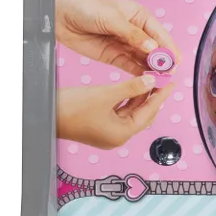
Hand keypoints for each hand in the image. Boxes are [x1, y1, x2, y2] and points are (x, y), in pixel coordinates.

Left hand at [55, 0, 179, 75]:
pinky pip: (131, 66)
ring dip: (152, 68)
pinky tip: (146, 79)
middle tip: (168, 74)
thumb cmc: (87, 8)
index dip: (169, 48)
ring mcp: (126, 45)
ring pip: (144, 59)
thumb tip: (152, 48)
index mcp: (140, 16)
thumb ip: (133, 34)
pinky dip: (139, 72)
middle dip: (163, 61)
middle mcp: (137, 31)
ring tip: (160, 79)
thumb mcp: (112, 18)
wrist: (61, 17)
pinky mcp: (115, 56)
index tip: (175, 61)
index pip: (160, 34)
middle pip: (155, 48)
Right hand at [57, 74, 172, 148]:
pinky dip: (129, 99)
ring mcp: (108, 132)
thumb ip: (131, 87)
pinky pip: (121, 111)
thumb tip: (151, 80)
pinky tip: (133, 86)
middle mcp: (117, 136)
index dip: (161, 95)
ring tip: (150, 79)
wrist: (44, 115)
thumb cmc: (71, 109)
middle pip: (143, 114)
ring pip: (132, 112)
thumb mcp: (106, 94)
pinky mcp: (100, 125)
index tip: (171, 81)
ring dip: (141, 96)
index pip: (149, 112)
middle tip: (162, 79)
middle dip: (153, 96)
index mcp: (121, 134)